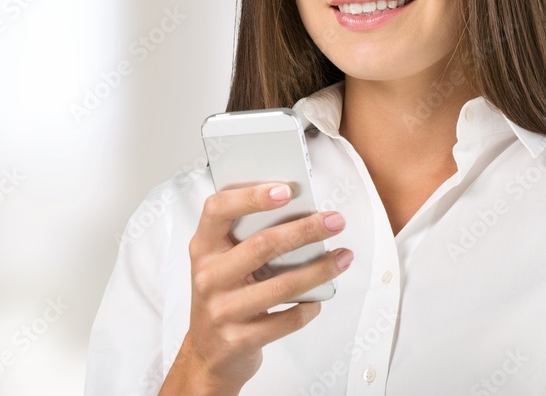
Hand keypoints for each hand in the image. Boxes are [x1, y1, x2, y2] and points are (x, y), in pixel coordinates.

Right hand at [161, 182, 351, 393]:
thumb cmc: (222, 296)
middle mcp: (208, 275)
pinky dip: (309, 307)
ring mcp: (222, 309)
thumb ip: (244, 237)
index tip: (286, 190)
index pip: (218, 209)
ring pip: (282, 284)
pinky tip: (319, 299)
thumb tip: (297, 210)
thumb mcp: (220, 262)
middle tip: (335, 221)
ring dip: (320, 269)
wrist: (208, 355)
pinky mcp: (239, 338)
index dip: (251, 196)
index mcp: (203, 247)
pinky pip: (287, 319)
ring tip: (343, 257)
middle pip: (262, 245)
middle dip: (306, 230)